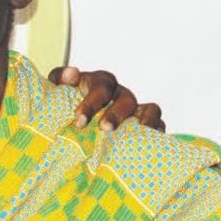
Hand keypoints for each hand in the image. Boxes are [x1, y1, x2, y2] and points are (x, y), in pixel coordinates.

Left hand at [49, 66, 164, 132]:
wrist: (80, 119)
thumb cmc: (70, 102)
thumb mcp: (61, 88)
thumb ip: (60, 77)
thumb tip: (71, 73)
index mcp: (102, 83)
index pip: (101, 87)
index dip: (92, 103)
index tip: (80, 120)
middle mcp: (121, 94)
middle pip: (126, 99)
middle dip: (116, 114)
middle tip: (104, 128)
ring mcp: (137, 109)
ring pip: (150, 109)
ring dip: (145, 122)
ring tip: (134, 139)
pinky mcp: (147, 123)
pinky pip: (159, 125)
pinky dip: (157, 133)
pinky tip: (148, 146)